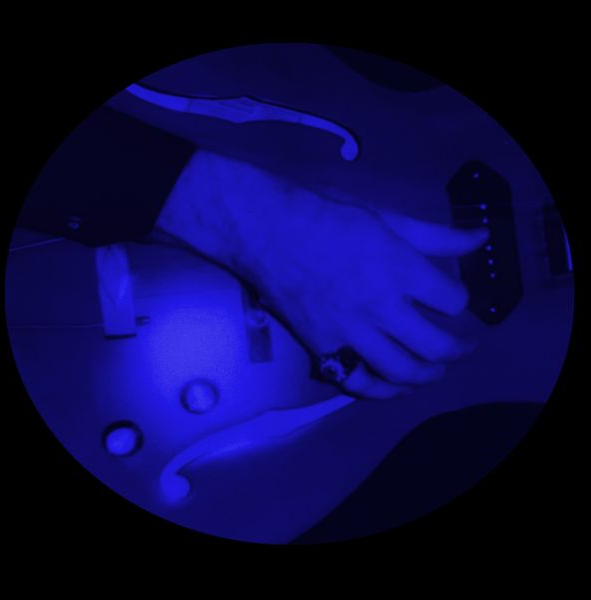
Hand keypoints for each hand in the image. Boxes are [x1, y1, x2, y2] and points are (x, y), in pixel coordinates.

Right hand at [156, 151, 487, 399]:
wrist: (265, 230)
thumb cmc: (324, 214)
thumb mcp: (384, 216)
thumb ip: (435, 234)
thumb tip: (479, 238)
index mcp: (400, 269)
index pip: (452, 301)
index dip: (460, 302)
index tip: (453, 300)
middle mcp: (381, 307)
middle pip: (436, 345)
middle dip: (458, 349)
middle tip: (463, 347)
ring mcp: (351, 332)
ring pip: (402, 370)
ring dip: (428, 374)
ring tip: (436, 369)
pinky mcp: (324, 347)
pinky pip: (359, 381)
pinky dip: (383, 391)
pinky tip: (395, 386)